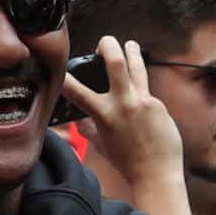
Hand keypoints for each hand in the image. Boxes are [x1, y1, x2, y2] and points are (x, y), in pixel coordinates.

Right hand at [65, 37, 183, 190]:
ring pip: (137, 67)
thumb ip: (90, 126)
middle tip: (105, 41)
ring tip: (130, 44)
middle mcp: (123, 103)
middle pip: (115, 62)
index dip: (63, 76)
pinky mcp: (158, 105)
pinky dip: (141, 92)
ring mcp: (143, 102)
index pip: (75, 90)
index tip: (56, 66)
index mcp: (103, 114)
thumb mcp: (100, 142)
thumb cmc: (126, 161)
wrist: (156, 173)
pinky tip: (141, 99)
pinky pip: (146, 92)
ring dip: (132, 52)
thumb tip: (81, 118)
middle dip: (108, 45)